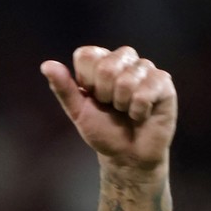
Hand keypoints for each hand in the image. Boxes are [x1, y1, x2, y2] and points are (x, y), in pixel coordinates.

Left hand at [41, 46, 175, 174]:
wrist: (128, 156)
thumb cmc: (103, 131)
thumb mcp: (78, 111)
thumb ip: (63, 88)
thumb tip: (46, 65)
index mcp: (101, 61)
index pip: (87, 55)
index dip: (87, 82)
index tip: (93, 97)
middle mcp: (124, 59)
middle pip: (106, 67)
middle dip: (105, 95)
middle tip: (112, 106)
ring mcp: (146, 69)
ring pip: (126, 80)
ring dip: (122, 105)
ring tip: (127, 111)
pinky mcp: (164, 82)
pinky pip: (145, 92)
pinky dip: (138, 111)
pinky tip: (141, 115)